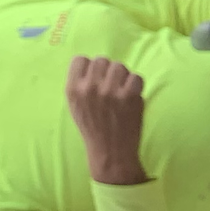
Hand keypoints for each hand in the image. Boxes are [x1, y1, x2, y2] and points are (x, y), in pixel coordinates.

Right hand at [66, 57, 149, 185]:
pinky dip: (136, 86)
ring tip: (122, 91)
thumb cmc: (93, 128)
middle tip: (112, 86)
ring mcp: (110, 91)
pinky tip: (131, 97)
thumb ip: (80, 84)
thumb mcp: (76, 106)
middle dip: (108, 71)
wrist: (111, 151)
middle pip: (102, 60)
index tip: (96, 78)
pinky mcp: (129, 96)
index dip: (90, 67)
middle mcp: (90, 87)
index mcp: (73, 89)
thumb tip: (91, 64)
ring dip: (123, 77)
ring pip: (119, 66)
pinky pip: (136, 77)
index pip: (80, 60)